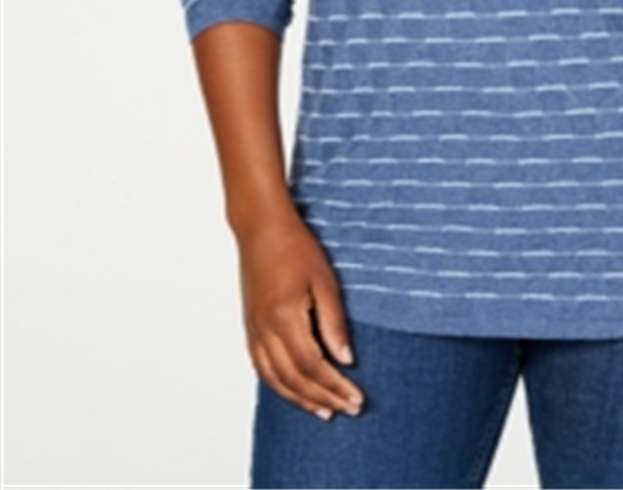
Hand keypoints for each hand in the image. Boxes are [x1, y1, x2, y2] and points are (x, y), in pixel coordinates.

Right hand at [236, 212, 364, 420]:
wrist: (261, 228)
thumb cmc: (295, 247)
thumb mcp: (324, 281)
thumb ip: (334, 322)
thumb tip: (346, 359)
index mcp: (284, 317)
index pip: (312, 366)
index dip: (335, 386)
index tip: (356, 399)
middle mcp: (264, 330)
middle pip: (293, 379)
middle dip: (322, 398)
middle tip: (348, 409)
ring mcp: (254, 330)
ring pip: (274, 379)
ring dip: (300, 399)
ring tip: (325, 410)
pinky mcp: (250, 327)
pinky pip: (262, 367)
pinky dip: (279, 386)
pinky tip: (294, 391)